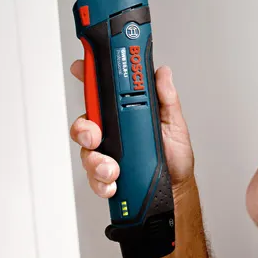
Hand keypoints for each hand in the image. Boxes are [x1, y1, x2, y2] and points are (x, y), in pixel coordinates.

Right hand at [69, 61, 194, 200]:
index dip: (88, 77)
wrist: (176, 188)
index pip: (103, 93)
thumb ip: (166, 98)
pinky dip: (101, 182)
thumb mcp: (174, 123)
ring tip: (114, 170)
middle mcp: (113, 132)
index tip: (81, 69)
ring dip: (96, 162)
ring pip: (86, 153)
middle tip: (95, 137)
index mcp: (126, 115)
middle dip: (84, 129)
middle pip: (84, 123)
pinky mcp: (105, 176)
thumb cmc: (175, 155)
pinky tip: (113, 183)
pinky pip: (93, 178)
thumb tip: (162, 73)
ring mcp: (107, 154)